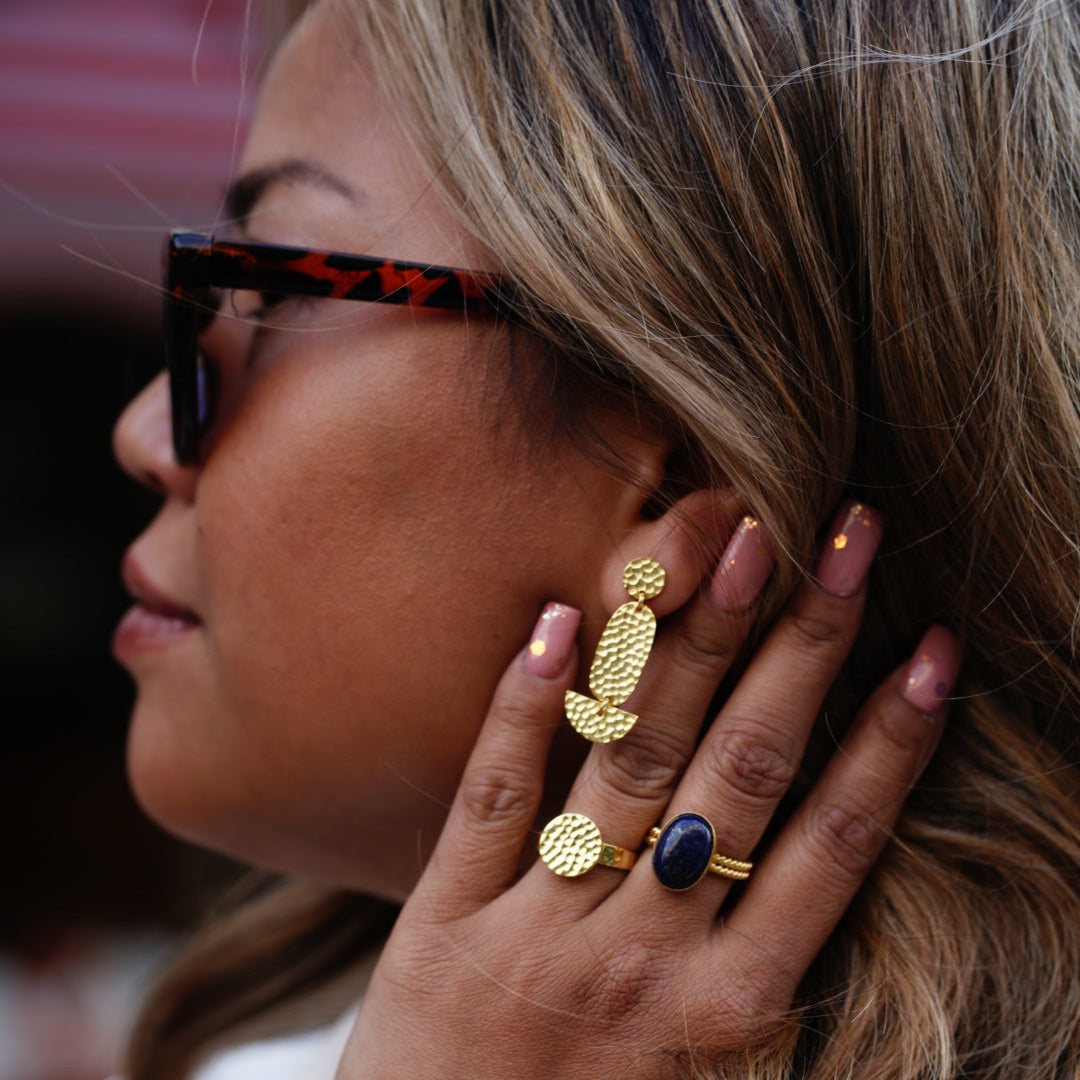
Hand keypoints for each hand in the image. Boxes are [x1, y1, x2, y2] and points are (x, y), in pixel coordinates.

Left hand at [338, 505, 958, 1078]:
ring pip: (629, 762)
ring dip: (688, 644)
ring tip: (734, 538)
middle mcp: (643, 961)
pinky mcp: (446, 918)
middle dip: (805, 645)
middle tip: (845, 536)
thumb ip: (760, 982)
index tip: (933, 650)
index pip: (834, 845)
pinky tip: (559, 615)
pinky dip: (525, 702)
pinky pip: (491, 792)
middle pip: (744, 773)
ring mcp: (538, 930)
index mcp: (727, 1014)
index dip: (890, 741)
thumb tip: (823, 855)